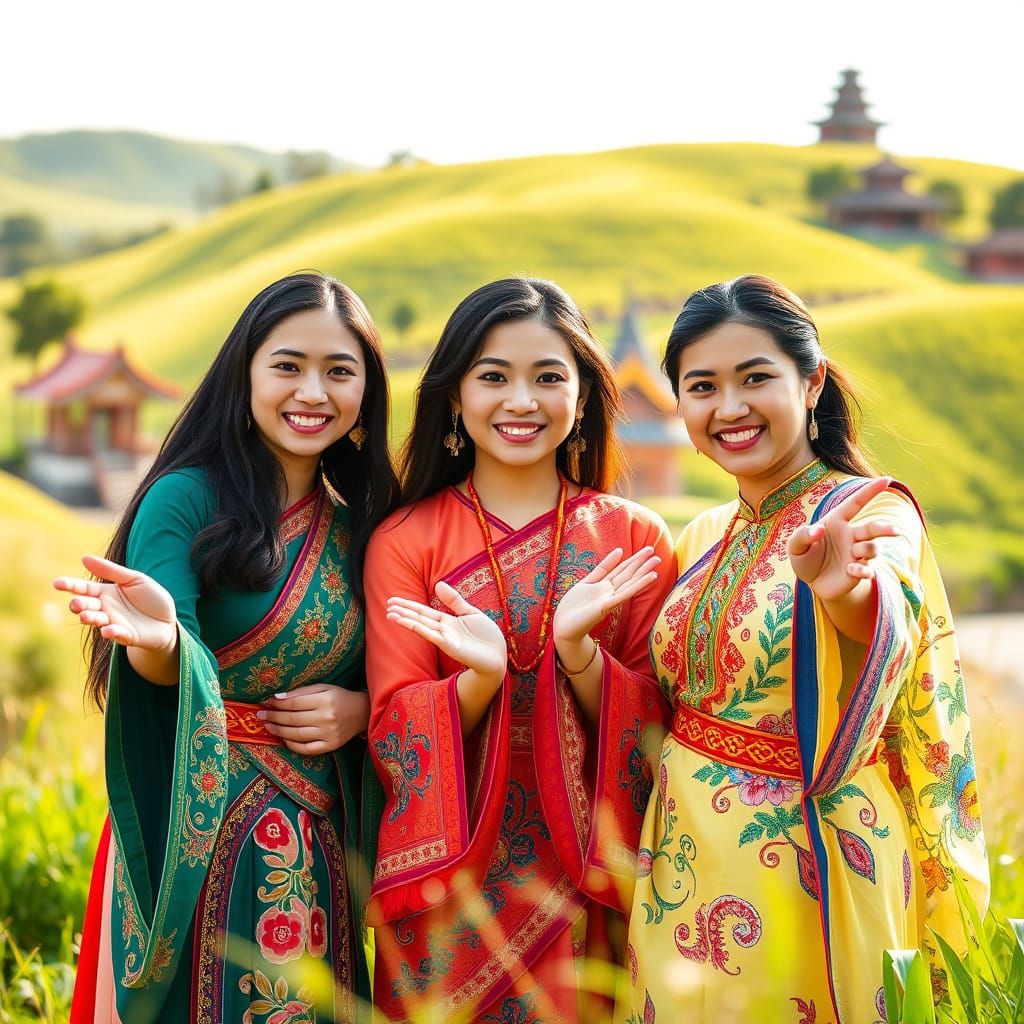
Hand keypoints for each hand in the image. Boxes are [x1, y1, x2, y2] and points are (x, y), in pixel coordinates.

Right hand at [53, 554, 176, 652]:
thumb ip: (112, 571)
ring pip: (97, 621)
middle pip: (87, 605)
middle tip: (75, 604)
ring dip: (91, 618)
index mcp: (105, 592)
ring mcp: (114, 623)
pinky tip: (108, 629)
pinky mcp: (127, 636)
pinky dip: (112, 632)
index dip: (71, 585)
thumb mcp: (134, 579)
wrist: (167, 620)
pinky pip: (117, 635)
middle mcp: (105, 609)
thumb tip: (84, 558)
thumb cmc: (150, 598)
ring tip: (86, 615)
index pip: (84, 588)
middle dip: (79, 605)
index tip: (57, 583)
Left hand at [259, 685, 368, 754]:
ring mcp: (329, 734)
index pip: (294, 703)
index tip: (266, 703)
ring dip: (278, 730)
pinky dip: (292, 745)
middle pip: (293, 719)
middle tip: (260, 716)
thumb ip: (301, 692)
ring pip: (297, 734)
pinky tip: (283, 739)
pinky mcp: (331, 746)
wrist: (362, 712)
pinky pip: (307, 749)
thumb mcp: (323, 688)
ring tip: (268, 726)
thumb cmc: (339, 697)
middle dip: (273, 717)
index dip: (277, 704)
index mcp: (325, 700)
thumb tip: (277, 698)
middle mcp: (326, 718)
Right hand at [386, 581, 506, 679]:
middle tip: (387, 605)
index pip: (424, 611)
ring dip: (405, 620)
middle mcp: (443, 630)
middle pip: (419, 618)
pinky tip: (406, 622)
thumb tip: (437, 584)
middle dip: (403, 611)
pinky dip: (417, 628)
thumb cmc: (486, 637)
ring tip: (390, 614)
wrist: (497, 655)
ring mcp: (445, 638)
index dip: (409, 605)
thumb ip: (454, 600)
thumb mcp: (470, 612)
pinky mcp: (449, 646)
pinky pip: (430, 635)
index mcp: (447, 621)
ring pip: (421, 626)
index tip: (393, 600)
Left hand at [553, 546, 661, 645]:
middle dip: (641, 563)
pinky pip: (625, 594)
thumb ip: (602, 568)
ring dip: (643, 572)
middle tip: (657, 553)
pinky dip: (638, 585)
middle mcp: (610, 592)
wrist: (565, 628)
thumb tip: (619, 550)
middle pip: (628, 574)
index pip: (622, 569)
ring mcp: (610, 599)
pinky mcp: (606, 606)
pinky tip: (649, 578)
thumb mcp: (586, 582)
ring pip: (629, 582)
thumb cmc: (573, 607)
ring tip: (657, 562)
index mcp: (604, 585)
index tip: (647, 550)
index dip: (634, 559)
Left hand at [787, 477, 899, 600]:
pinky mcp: (858, 572)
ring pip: (872, 548)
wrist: (811, 582)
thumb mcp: (795, 546)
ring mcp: (856, 554)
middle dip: (885, 528)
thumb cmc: (804, 557)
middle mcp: (851, 536)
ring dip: (867, 550)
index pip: (856, 503)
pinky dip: (862, 571)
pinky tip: (851, 571)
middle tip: (896, 531)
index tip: (887, 480)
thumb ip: (802, 535)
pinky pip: (867, 570)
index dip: (870, 491)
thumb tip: (818, 529)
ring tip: (855, 554)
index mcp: (837, 522)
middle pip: (872, 528)